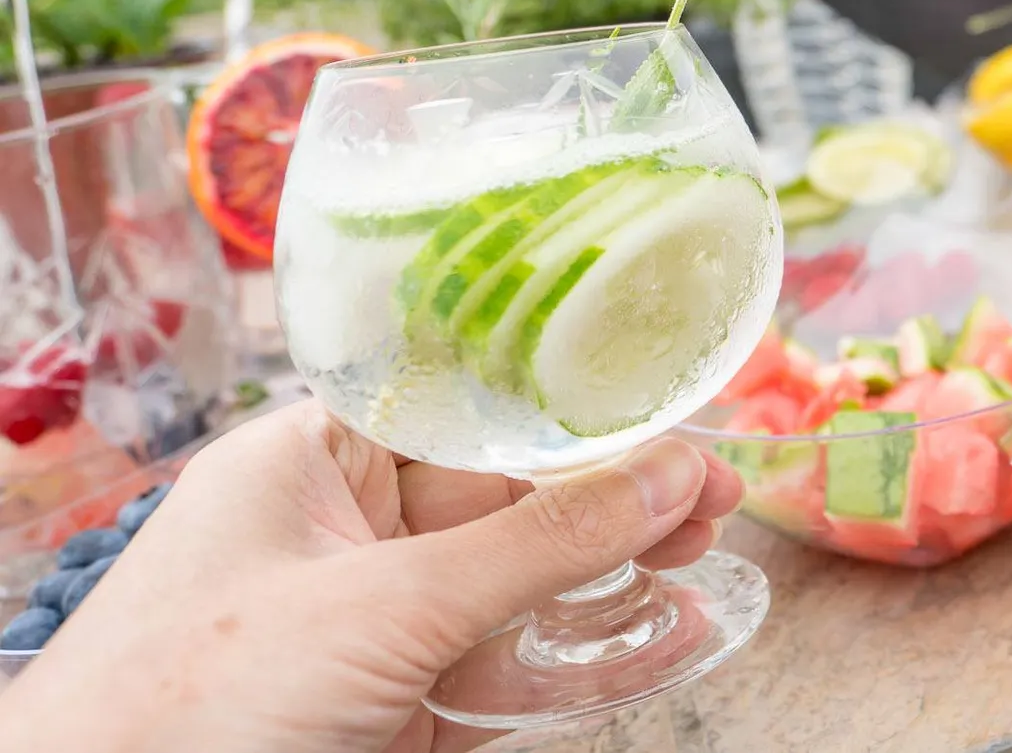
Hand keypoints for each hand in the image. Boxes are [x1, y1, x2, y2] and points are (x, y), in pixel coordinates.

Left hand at [0, 400, 741, 752]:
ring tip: (703, 564)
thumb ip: (539, 544)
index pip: (467, 406)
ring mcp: (361, 625)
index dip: (577, 410)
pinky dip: (571, 661)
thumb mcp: (386, 610)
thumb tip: (670, 472)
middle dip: (610, 499)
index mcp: (309, 461)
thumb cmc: (191, 710)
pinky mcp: (383, 707)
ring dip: (605, 579)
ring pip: (509, 586)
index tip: (674, 417)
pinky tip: (652, 644)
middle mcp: (338, 530)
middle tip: (715, 502)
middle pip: (503, 496)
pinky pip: (495, 668)